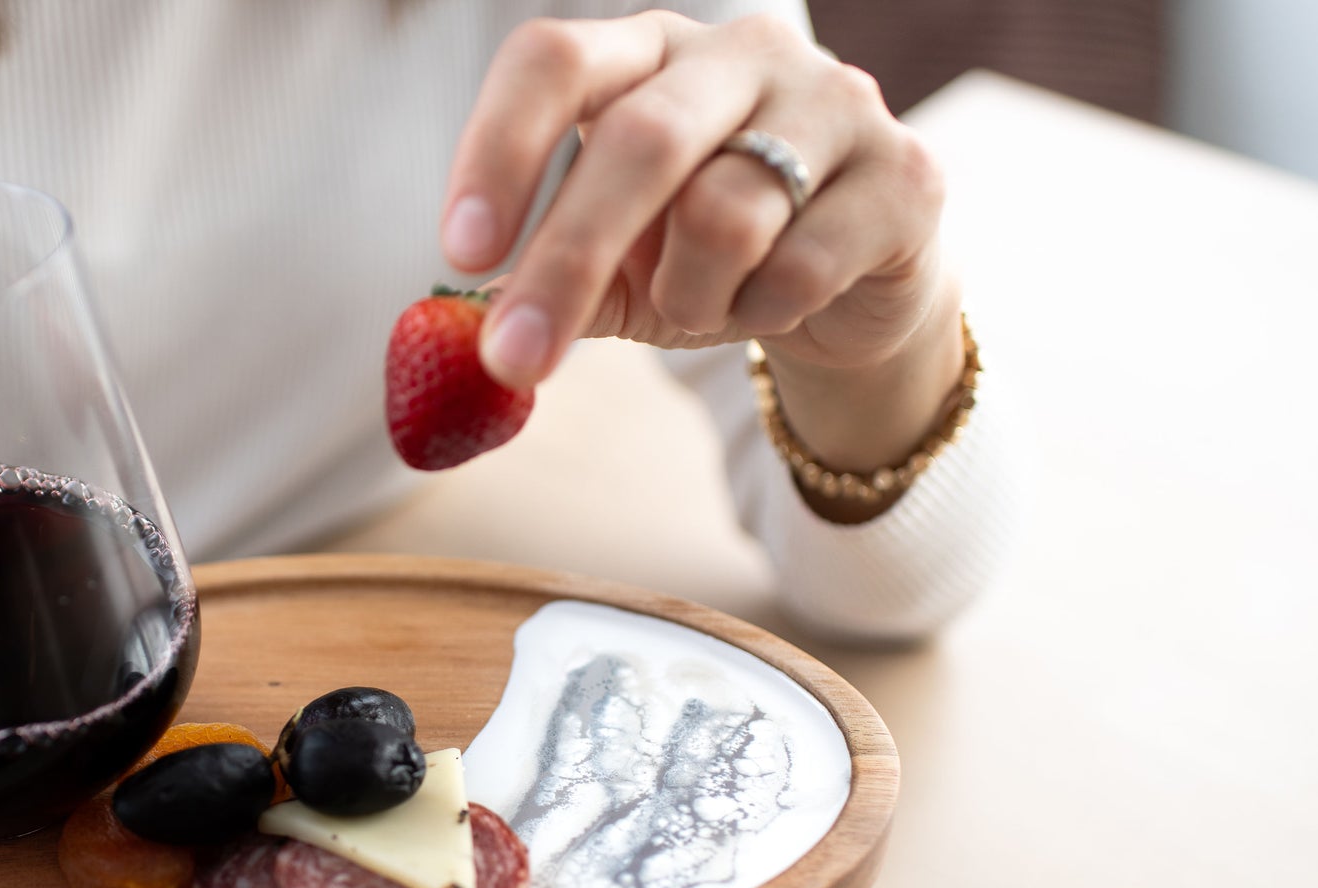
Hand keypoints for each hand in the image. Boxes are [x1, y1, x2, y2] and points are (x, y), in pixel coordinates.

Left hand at [443, 12, 963, 492]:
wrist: (853, 288)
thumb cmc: (707, 260)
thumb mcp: (614, 270)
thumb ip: (541, 285)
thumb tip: (458, 329)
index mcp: (647, 53)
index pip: (554, 59)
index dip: (499, 150)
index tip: (462, 251)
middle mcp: (741, 53)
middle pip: (637, 139)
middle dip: (566, 261)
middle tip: (516, 359)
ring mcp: (834, 102)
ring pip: (723, 213)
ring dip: (689, 297)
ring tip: (704, 304)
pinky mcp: (906, 174)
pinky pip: (799, 266)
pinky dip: (760, 314)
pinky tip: (772, 305)